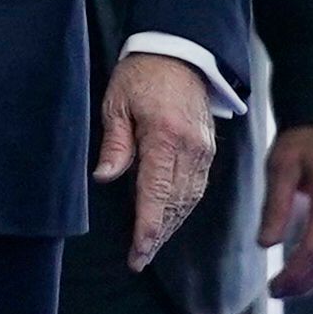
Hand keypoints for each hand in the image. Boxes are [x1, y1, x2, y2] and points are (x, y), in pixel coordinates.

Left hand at [98, 52, 218, 269]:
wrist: (179, 52)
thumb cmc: (141, 75)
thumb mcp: (117, 104)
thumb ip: (115, 144)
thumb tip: (105, 178)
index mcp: (166, 136)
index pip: (156, 194)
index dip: (147, 228)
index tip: (138, 253)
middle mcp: (191, 148)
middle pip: (175, 204)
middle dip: (157, 235)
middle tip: (139, 260)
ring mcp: (203, 149)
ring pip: (189, 200)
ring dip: (170, 225)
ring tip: (150, 246)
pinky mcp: (207, 148)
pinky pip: (196, 187)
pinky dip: (182, 208)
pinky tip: (168, 220)